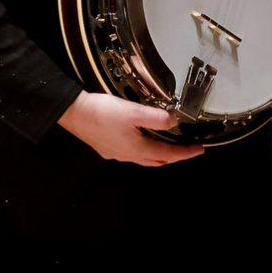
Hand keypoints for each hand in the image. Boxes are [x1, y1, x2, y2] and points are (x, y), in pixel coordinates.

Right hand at [58, 92, 203, 165]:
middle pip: (157, 160)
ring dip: (158, 154)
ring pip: (143, 157)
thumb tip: (173, 121)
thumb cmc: (99, 112)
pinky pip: (130, 152)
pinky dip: (143, 148)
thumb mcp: (133, 112)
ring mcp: (115, 152)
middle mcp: (126, 155)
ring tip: (169, 145)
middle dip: (174, 156)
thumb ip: (157, 118)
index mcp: (137, 149)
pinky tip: (141, 139)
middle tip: (187, 149)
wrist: (71, 112)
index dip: (186, 153)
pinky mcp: (106, 146)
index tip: (199, 150)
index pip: (169, 155)